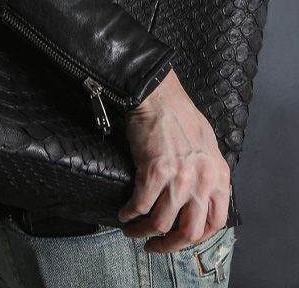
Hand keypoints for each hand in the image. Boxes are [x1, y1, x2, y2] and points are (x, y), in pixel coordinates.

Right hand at [118, 67, 230, 252]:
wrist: (158, 96)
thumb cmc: (179, 113)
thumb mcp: (206, 145)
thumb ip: (206, 171)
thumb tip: (197, 191)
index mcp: (219, 177)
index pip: (215, 222)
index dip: (196, 237)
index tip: (180, 238)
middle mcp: (203, 182)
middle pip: (189, 232)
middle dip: (169, 245)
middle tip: (154, 246)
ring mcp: (179, 179)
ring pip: (162, 223)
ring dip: (144, 233)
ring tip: (132, 231)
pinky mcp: (154, 173)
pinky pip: (141, 206)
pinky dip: (130, 214)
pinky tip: (124, 213)